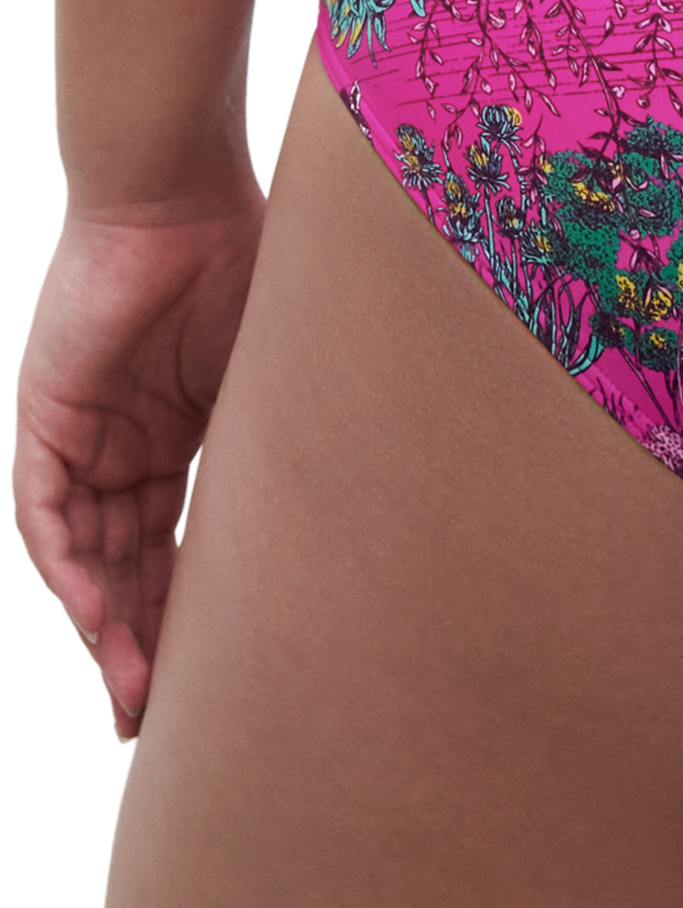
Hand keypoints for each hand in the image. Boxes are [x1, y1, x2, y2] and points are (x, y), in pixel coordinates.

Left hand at [14, 184, 265, 737]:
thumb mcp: (289, 372)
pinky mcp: (48, 412)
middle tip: (164, 720)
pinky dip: (70, 569)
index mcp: (187, 430)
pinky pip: (46, 511)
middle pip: (132, 565)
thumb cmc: (250, 254)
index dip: (195, 615)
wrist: (178, 187)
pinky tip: (98, 621)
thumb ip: (313, 431)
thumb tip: (411, 490)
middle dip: (147, 645)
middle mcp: (130, 440)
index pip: (183, 543)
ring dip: (108, 626)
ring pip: (87, 553)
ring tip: (135, 694)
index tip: (219, 685)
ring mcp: (85, 428)